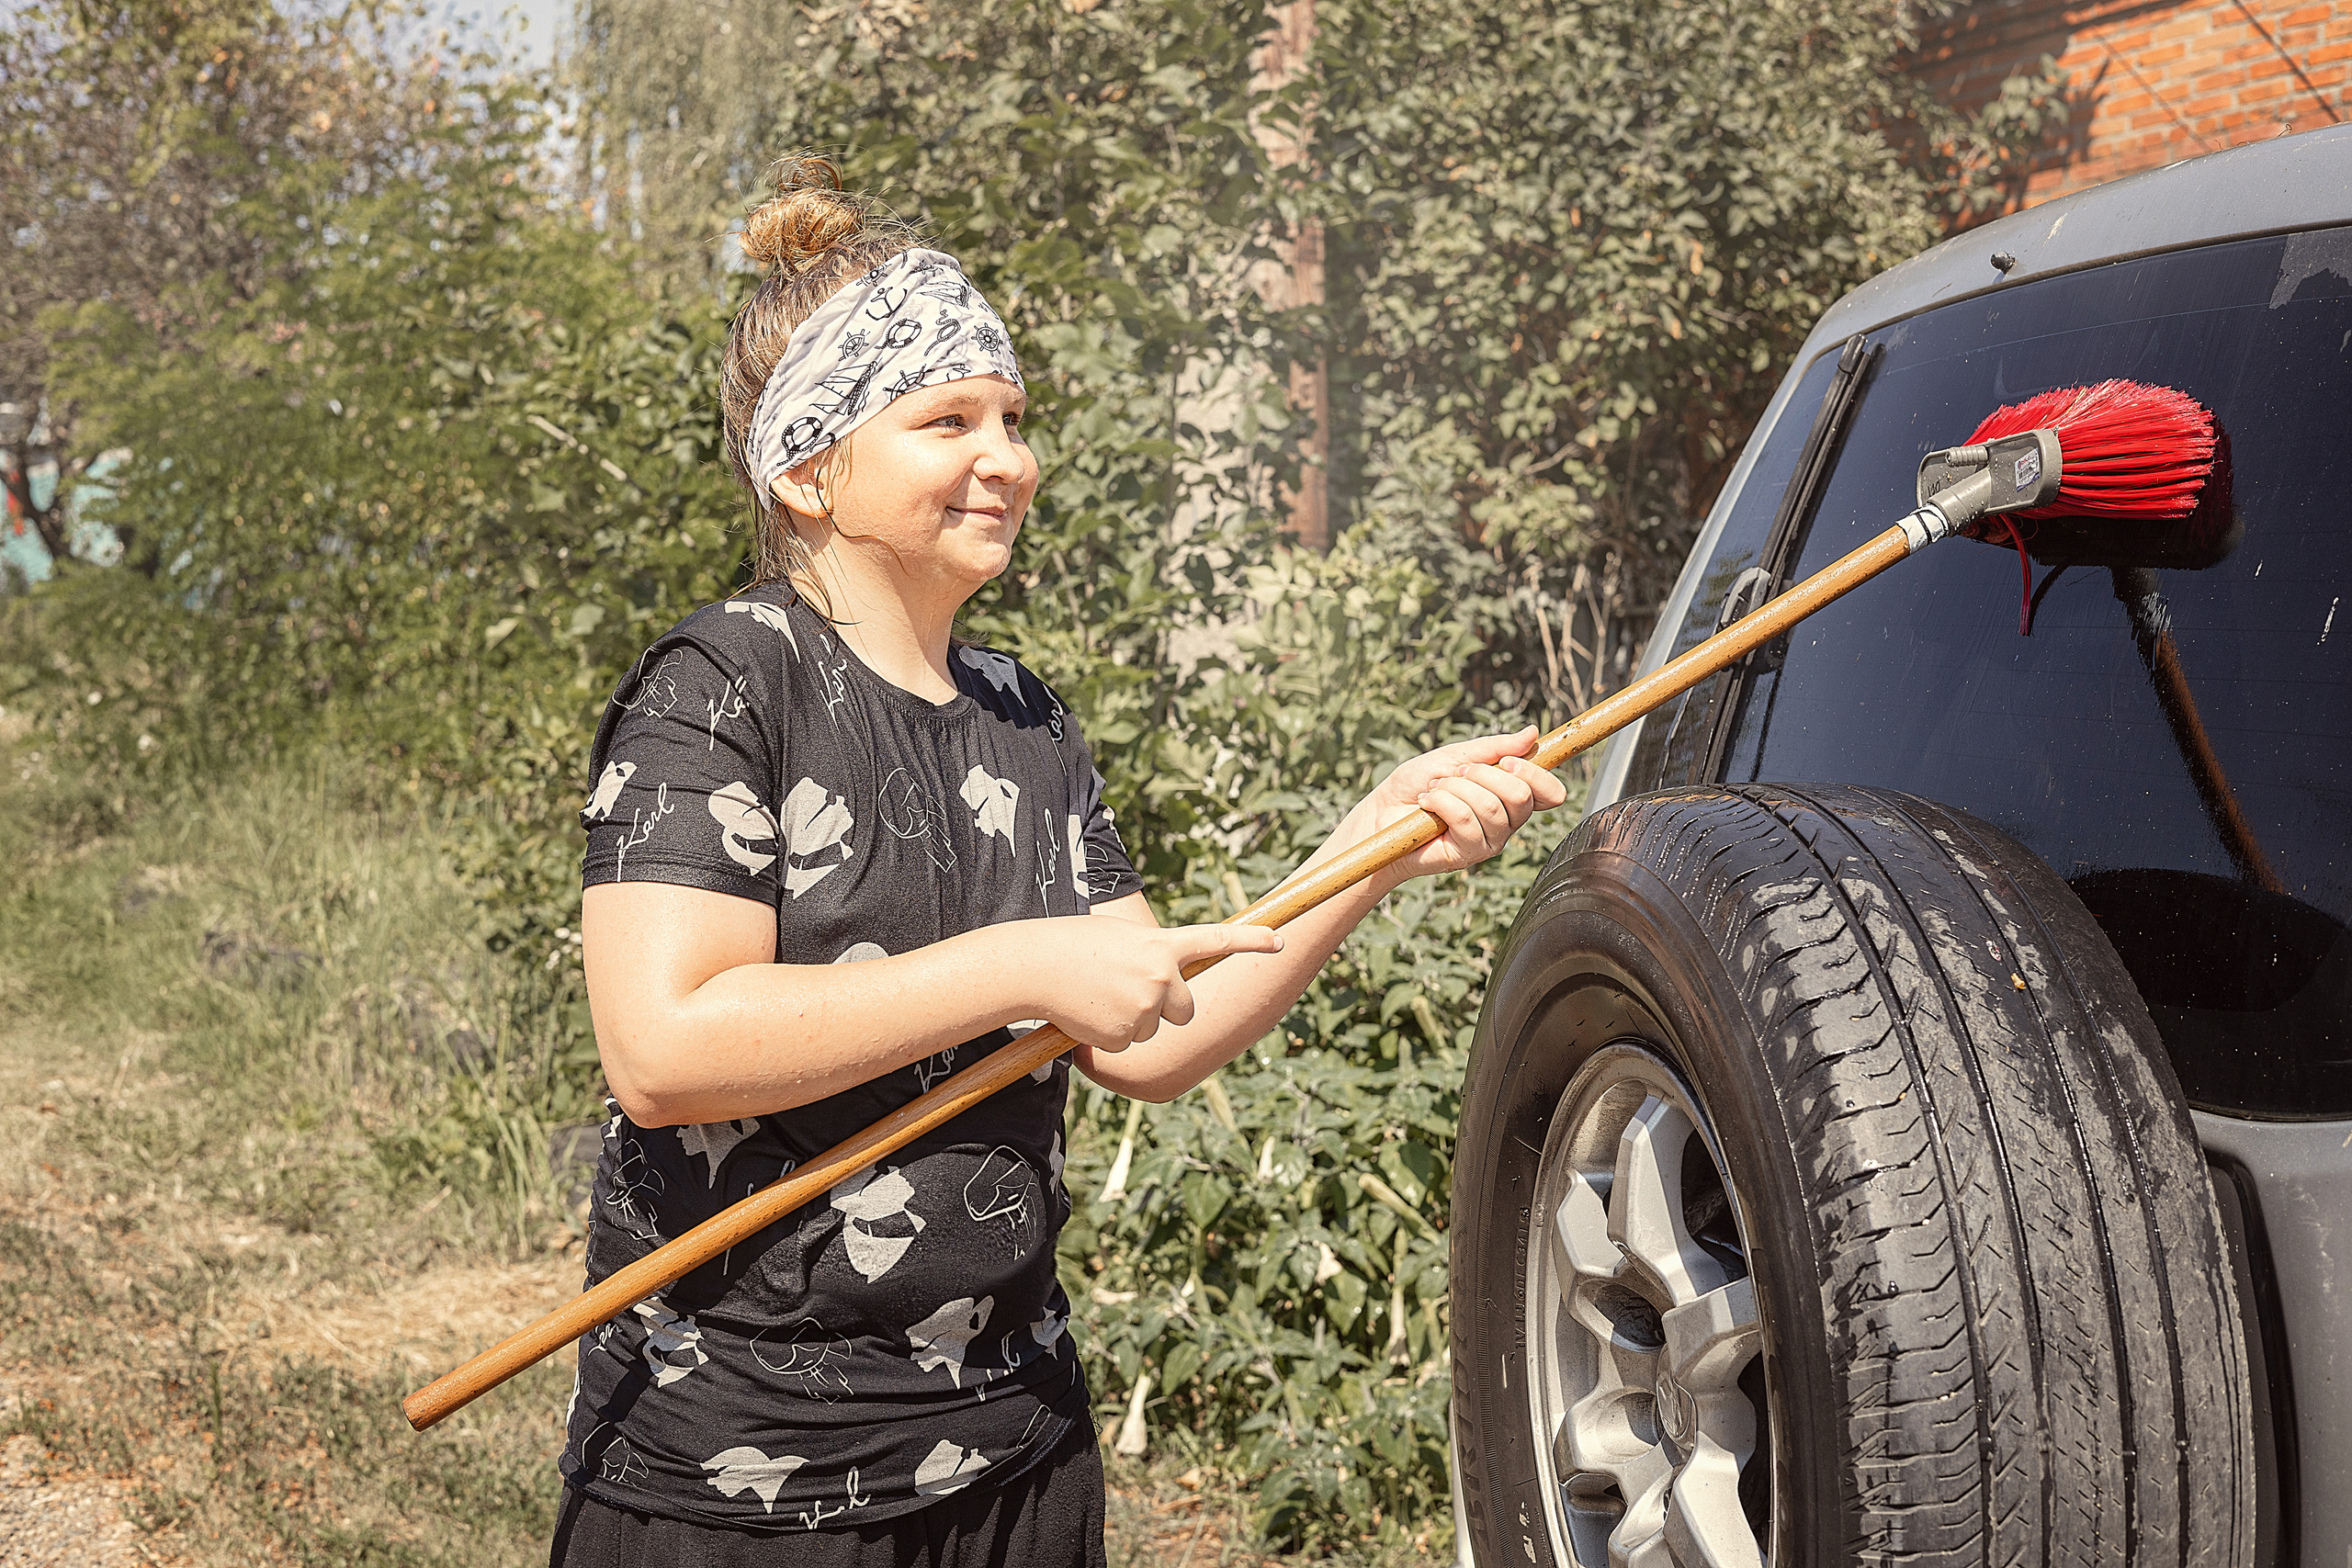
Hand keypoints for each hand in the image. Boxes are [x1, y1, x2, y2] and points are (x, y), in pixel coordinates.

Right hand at [1011, 917, 1284, 1051]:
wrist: (1035, 966)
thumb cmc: (1071, 944)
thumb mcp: (1118, 939)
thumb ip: (1149, 954)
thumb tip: (1163, 980)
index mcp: (1161, 944)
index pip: (1215, 940)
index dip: (1250, 941)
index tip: (1279, 941)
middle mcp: (1162, 976)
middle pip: (1185, 1010)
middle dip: (1166, 1010)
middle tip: (1130, 994)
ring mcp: (1146, 1007)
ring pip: (1152, 1028)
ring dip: (1131, 1020)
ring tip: (1098, 996)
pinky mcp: (1126, 1034)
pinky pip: (1127, 1042)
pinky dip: (1110, 1034)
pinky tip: (1089, 1013)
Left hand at [1363, 726, 1568, 879]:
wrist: (1382, 811)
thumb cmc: (1417, 784)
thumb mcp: (1455, 755)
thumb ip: (1494, 747)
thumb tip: (1531, 733)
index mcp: (1510, 795)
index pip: (1550, 792)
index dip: (1535, 774)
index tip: (1506, 761)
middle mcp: (1507, 821)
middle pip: (1521, 796)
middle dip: (1481, 774)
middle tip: (1454, 775)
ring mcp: (1490, 840)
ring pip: (1490, 806)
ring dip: (1455, 788)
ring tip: (1435, 790)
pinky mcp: (1468, 854)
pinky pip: (1465, 820)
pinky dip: (1441, 803)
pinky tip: (1427, 805)